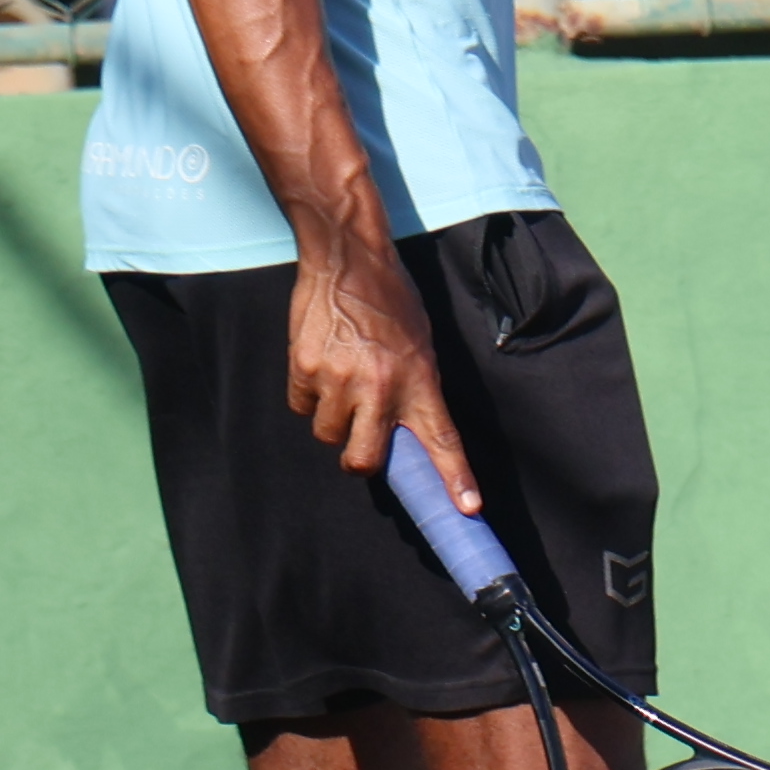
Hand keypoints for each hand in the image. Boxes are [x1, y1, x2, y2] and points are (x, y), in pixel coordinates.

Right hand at [285, 232, 470, 503]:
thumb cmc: (392, 301)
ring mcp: (337, 381)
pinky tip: (322, 367)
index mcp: (419, 380)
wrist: (347, 260)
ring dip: (334, 422)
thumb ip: (416, 389)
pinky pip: (302, 407)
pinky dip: (310, 397)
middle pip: (364, 460)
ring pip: (328, 435)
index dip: (455, 478)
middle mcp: (379, 387)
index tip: (468, 509)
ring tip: (344, 383)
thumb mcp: (421, 345)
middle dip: (362, 461)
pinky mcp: (302, 370)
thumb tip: (404, 431)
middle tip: (364, 445)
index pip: (442, 440)